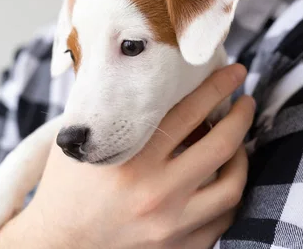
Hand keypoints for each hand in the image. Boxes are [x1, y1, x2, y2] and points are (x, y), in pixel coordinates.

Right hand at [0, 63, 253, 248]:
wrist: (57, 246)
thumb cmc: (64, 191)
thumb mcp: (76, 144)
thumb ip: (104, 113)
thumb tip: (121, 76)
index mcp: (131, 160)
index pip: (187, 112)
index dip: (216, 87)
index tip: (233, 71)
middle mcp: (156, 192)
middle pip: (219, 145)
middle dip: (241, 116)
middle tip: (245, 101)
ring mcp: (171, 225)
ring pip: (231, 186)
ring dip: (241, 157)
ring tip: (238, 143)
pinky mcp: (179, 248)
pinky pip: (222, 219)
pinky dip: (227, 194)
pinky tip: (223, 180)